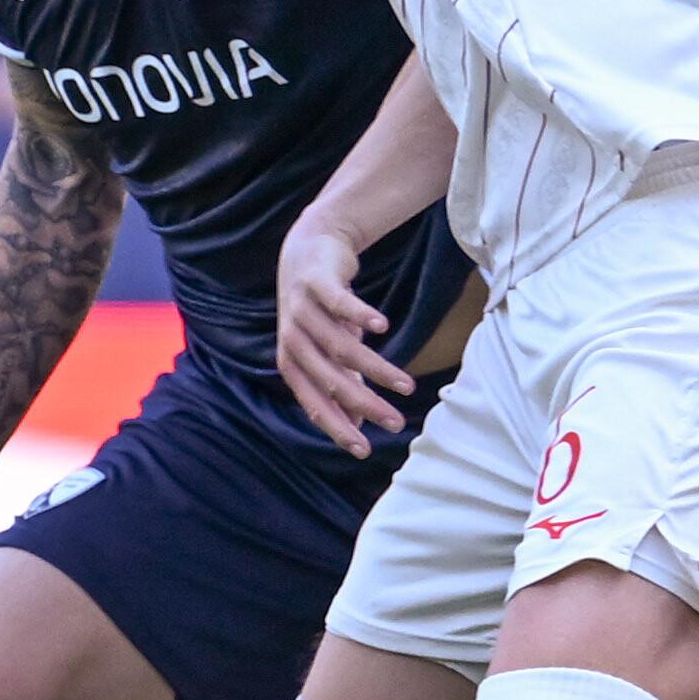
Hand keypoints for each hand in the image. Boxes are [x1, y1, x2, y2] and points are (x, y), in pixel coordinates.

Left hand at [272, 202, 414, 453]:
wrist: (310, 249)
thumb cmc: (321, 308)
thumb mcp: (328, 349)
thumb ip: (341, 382)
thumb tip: (357, 423)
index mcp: (292, 362)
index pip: (313, 402)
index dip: (338, 427)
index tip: (365, 450)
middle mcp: (293, 339)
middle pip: (330, 380)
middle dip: (364, 405)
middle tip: (396, 423)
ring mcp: (302, 310)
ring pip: (341, 347)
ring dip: (375, 369)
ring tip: (406, 386)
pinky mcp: (316, 283)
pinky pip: (340, 304)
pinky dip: (360, 316)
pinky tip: (384, 328)